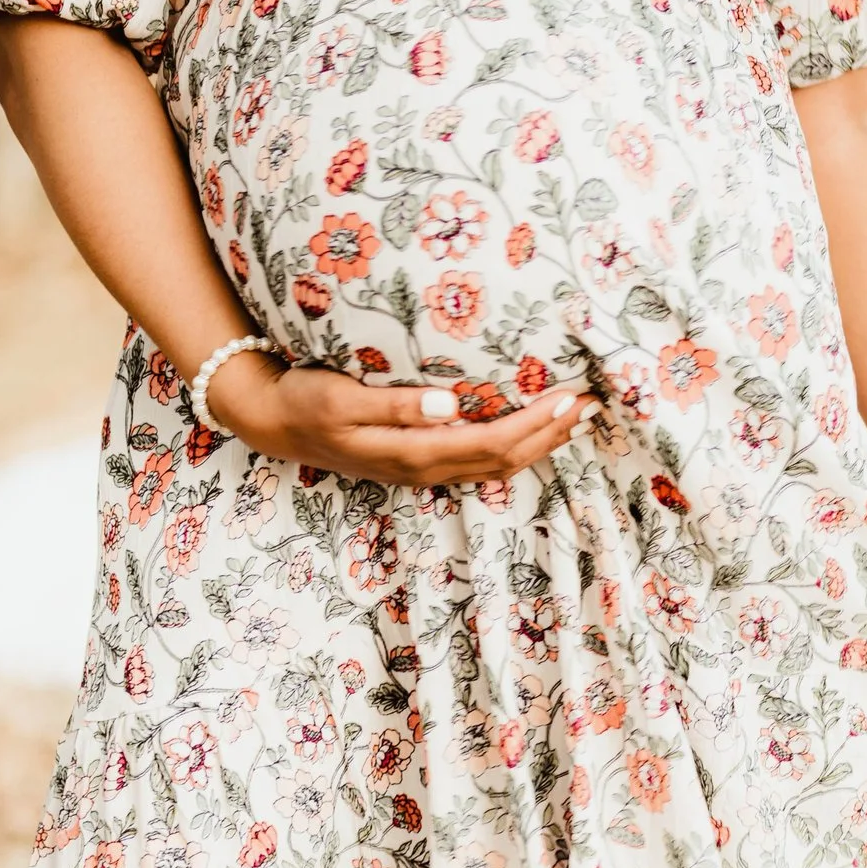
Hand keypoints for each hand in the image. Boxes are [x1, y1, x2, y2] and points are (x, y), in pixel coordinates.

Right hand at [206, 350, 590, 488]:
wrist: (274, 422)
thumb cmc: (306, 400)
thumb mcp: (342, 398)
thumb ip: (397, 405)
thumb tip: (453, 405)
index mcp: (413, 452)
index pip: (493, 442)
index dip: (537, 424)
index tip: (571, 398)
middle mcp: (424, 468)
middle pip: (505, 459)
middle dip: (551, 435)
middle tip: (592, 406)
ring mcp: (421, 470)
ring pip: (496, 465)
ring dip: (539, 444)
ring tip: (573, 420)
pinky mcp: (417, 462)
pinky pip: (478, 461)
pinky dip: (514, 446)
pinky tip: (529, 431)